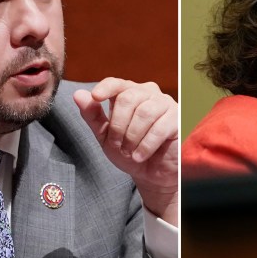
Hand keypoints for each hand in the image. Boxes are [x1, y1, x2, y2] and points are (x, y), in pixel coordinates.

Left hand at [73, 78, 177, 224]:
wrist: (152, 174)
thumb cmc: (129, 151)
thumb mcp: (105, 136)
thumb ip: (93, 116)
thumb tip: (78, 95)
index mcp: (129, 93)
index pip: (117, 83)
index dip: (106, 88)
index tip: (96, 97)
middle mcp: (148, 93)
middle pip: (128, 99)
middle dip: (118, 126)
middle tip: (117, 146)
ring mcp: (165, 104)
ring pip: (144, 113)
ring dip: (132, 137)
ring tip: (129, 153)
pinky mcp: (178, 119)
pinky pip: (159, 128)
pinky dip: (145, 145)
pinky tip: (139, 156)